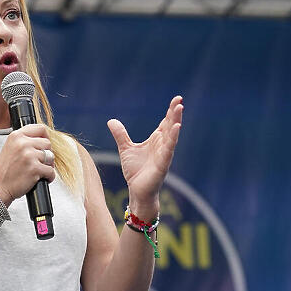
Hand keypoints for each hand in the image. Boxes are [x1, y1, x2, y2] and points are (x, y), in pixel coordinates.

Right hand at [0, 124, 55, 205]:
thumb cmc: (5, 170)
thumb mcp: (11, 147)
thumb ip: (25, 140)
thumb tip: (45, 139)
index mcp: (16, 136)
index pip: (40, 128)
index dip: (45, 137)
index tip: (44, 146)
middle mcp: (22, 143)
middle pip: (47, 143)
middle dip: (46, 154)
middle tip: (38, 162)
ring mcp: (29, 155)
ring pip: (51, 157)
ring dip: (47, 166)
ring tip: (37, 171)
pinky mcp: (34, 168)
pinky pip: (51, 171)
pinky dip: (48, 177)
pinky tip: (39, 179)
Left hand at [107, 95, 183, 217]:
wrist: (137, 190)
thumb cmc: (135, 171)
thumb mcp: (126, 148)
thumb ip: (121, 135)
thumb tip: (111, 120)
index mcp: (156, 140)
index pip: (165, 122)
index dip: (170, 111)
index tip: (176, 99)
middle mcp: (163, 145)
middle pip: (171, 125)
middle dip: (175, 113)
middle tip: (180, 99)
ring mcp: (165, 154)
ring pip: (172, 134)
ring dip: (176, 121)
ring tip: (180, 108)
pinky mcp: (163, 163)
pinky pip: (169, 148)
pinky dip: (173, 137)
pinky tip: (176, 127)